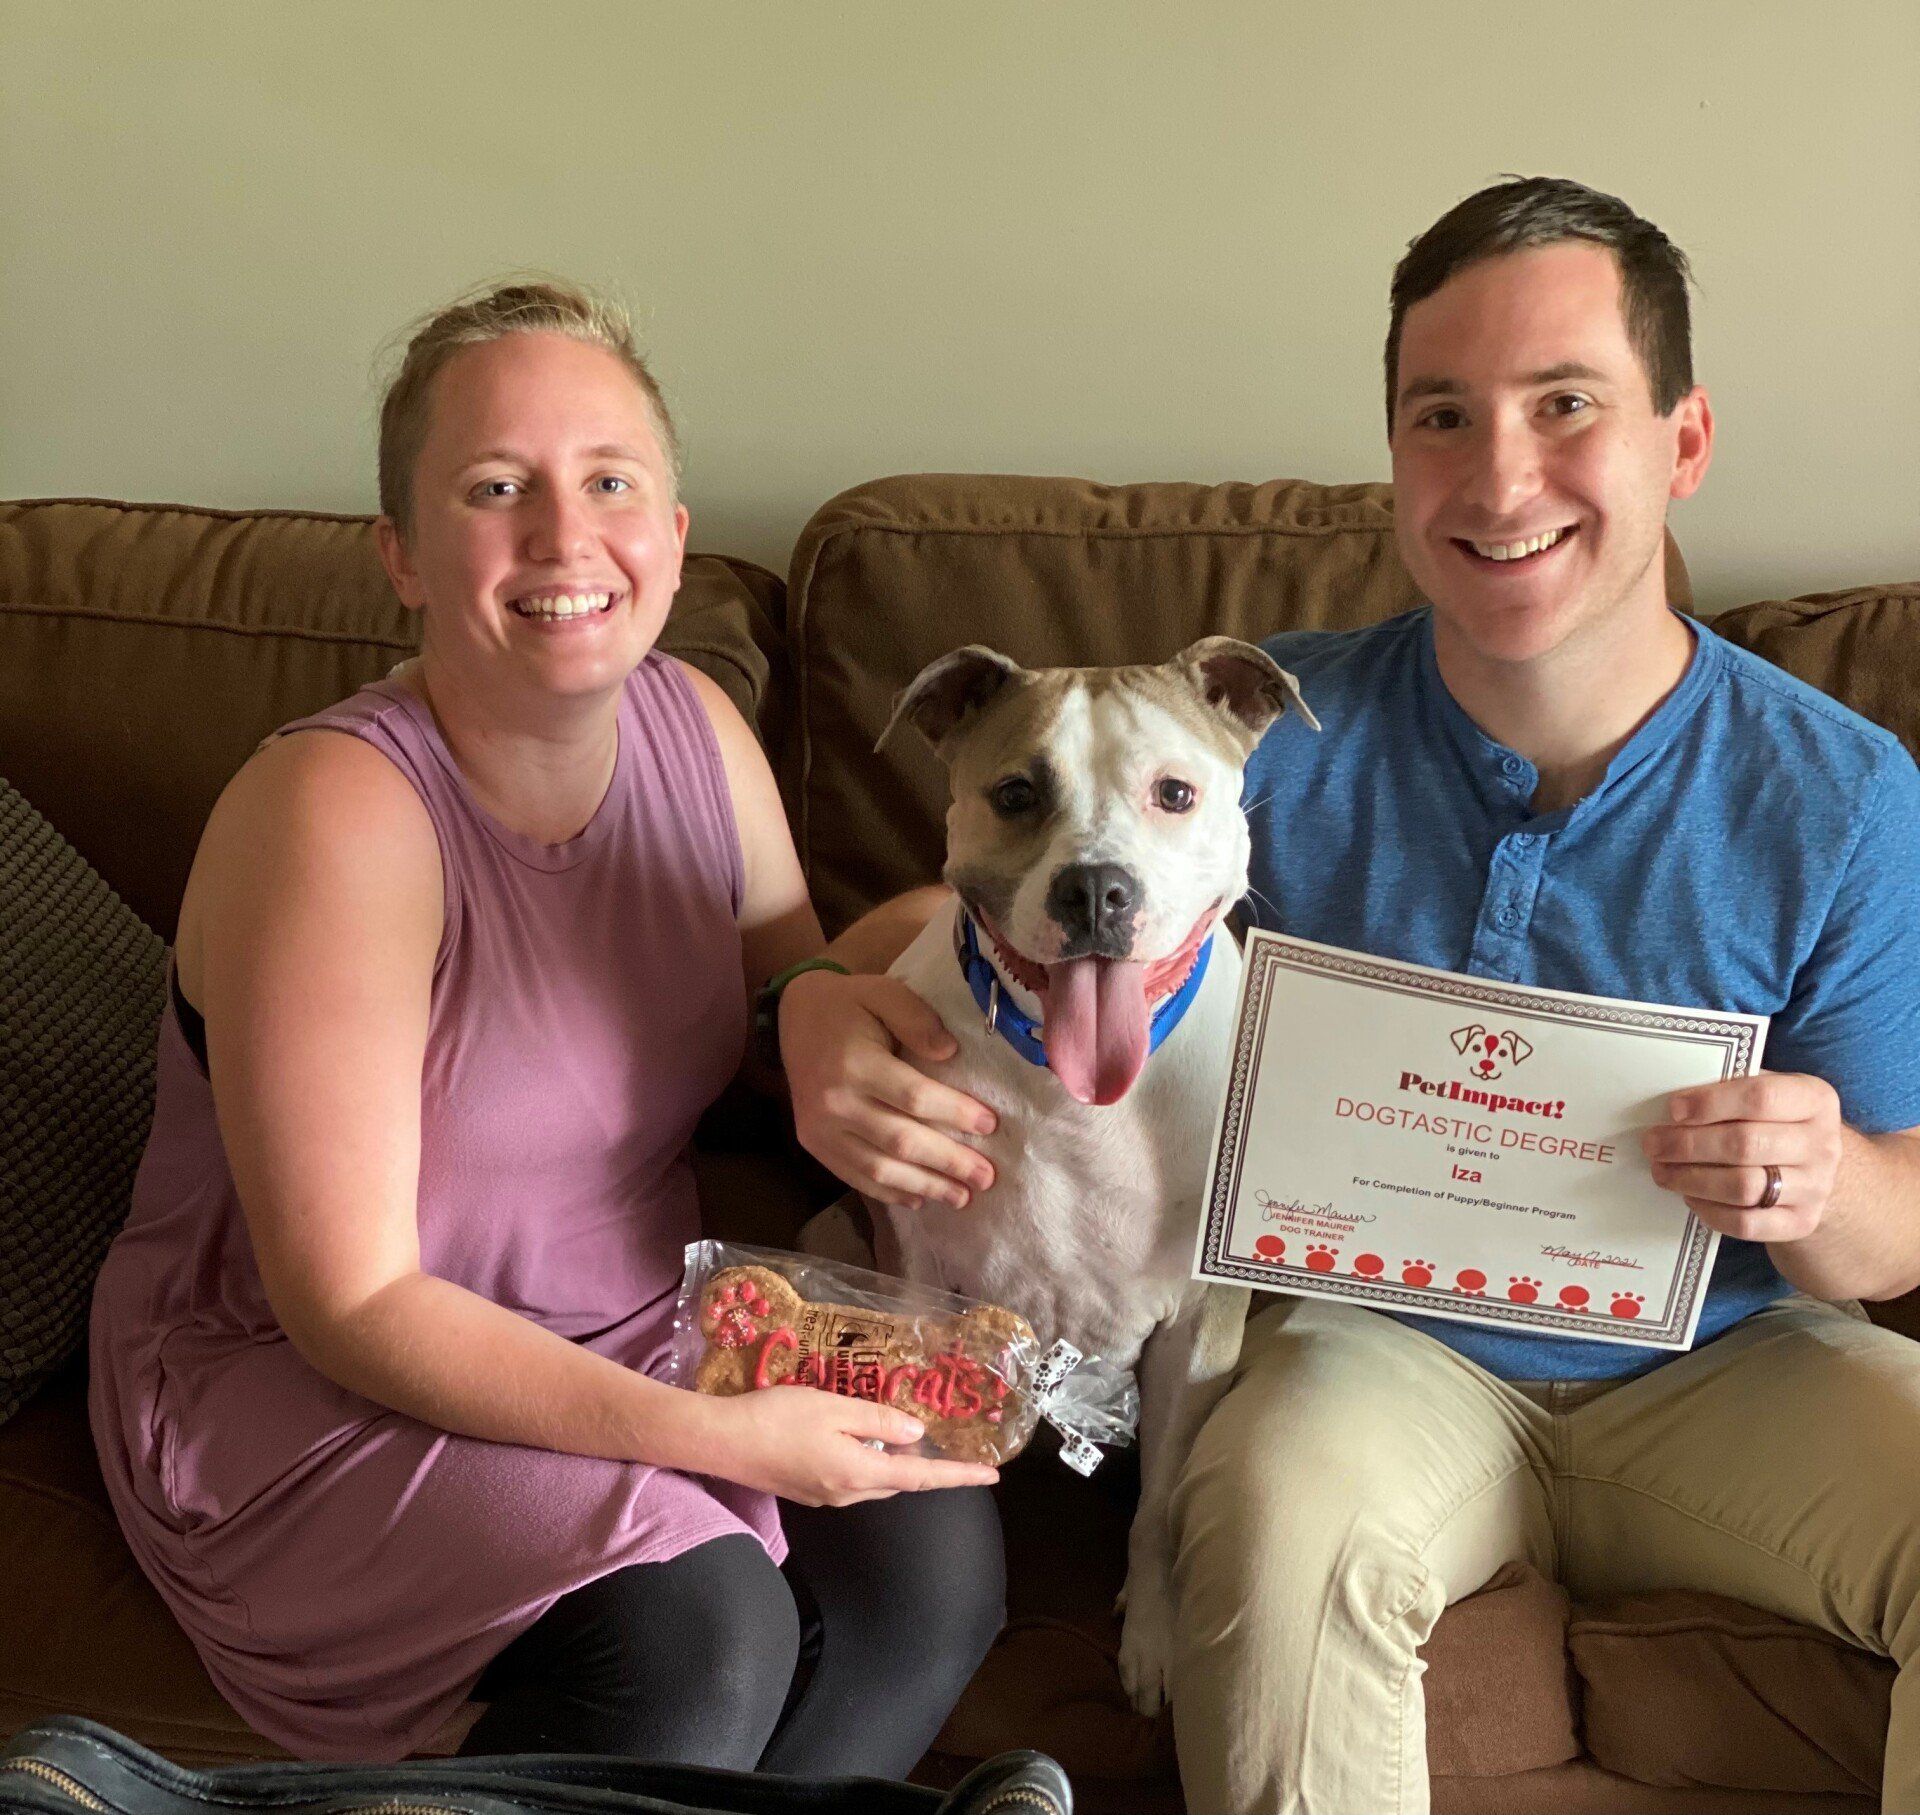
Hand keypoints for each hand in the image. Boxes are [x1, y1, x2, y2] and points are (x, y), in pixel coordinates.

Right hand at [710, 1385, 999, 1506]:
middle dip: (925, 1467)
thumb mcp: (834, 1407)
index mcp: (858, 1472)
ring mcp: (826, 1497)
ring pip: (874, 1480)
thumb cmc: (777, 1417)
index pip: (921, 1477)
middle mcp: (847, 1493)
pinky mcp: (808, 1491)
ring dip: (893, 1463)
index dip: (958, 1475)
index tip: (992, 1475)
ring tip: (905, 1436)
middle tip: (952, 1447)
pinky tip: (860, 1439)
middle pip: (898, 1481)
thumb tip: (916, 1434)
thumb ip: (878, 1421)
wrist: (722, 1442)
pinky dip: (867, 1462)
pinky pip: (852, 1479)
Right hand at [782, 969, 996, 1209]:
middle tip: (986, 1176)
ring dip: (924, 1186)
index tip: (990, 1125)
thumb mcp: (884, 992)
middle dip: (948, 1162)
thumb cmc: (850, 1004)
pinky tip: (920, 1198)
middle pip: (900, 1141)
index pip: (914, 1097)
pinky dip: (889, 1192)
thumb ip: (917, 1019)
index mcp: (854, 1062)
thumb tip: (949, 1053)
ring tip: (961, 1197)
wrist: (793, 1017)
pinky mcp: (812, 1143)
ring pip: (879, 1168)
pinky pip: (854, 1176)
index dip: (955, 1114)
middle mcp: (834, 1101)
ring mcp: (820, 1128)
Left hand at [1640, 1072, 1843, 1242]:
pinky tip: (1689, 1197)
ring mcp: (1815, 1187)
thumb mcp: (1769, 1092)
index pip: (1761, 1097)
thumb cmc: (1777, 1121)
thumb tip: (1674, 1101)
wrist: (1819, 1170)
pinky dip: (1710, 1211)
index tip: (1674, 1110)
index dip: (1711, 1103)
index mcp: (1814, 1100)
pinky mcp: (1801, 1222)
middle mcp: (1822, 1144)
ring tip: (1662, 1170)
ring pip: (1743, 1187)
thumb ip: (1730, 1088)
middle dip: (1688, 1144)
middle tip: (1652, 1144)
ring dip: (1691, 1179)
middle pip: (1745, 1144)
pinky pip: (1747, 1223)